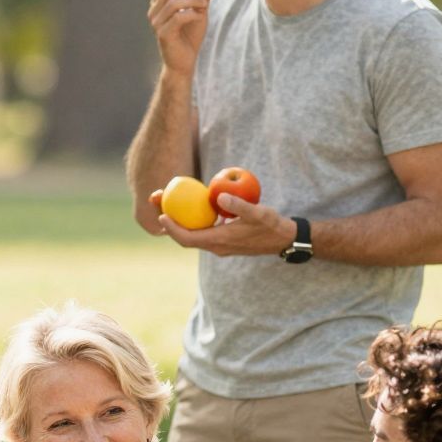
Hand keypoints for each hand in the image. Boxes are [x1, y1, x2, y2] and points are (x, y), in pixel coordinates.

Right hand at [147, 0, 209, 77]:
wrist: (184, 62)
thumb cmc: (189, 37)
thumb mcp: (198, 11)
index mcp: (158, 3)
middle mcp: (154, 12)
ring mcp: (156, 24)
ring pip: (173, 3)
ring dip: (193, 1)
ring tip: (204, 5)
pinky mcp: (163, 34)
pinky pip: (178, 17)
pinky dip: (192, 13)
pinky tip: (200, 16)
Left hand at [156, 192, 296, 256]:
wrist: (284, 239)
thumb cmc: (272, 225)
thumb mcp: (258, 213)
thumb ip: (239, 205)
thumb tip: (220, 196)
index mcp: (220, 241)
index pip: (189, 238)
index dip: (173, 229)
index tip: (161, 215)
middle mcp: (216, 246)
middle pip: (185, 236)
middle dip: (168, 221)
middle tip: (157, 200)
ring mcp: (219, 245)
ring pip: (192, 234)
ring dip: (178, 220)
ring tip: (166, 201)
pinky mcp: (223, 241)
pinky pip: (202, 231)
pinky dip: (192, 220)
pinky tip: (190, 205)